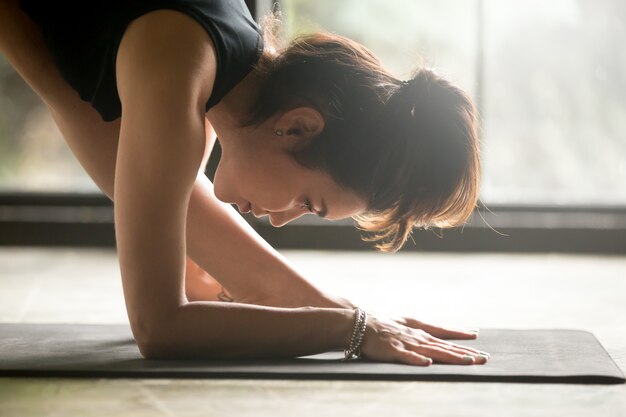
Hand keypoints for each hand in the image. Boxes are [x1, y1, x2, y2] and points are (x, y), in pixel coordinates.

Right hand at [359, 312, 489, 365]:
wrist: (358, 323)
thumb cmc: (380, 324)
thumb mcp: (402, 323)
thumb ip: (417, 330)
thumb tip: (430, 338)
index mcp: (418, 331)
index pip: (444, 334)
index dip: (461, 336)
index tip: (477, 337)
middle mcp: (416, 337)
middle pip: (445, 346)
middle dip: (466, 353)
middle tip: (485, 358)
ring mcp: (405, 343)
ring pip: (432, 351)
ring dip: (450, 357)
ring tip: (467, 361)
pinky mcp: (392, 351)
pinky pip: (406, 357)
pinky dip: (417, 359)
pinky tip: (428, 363)